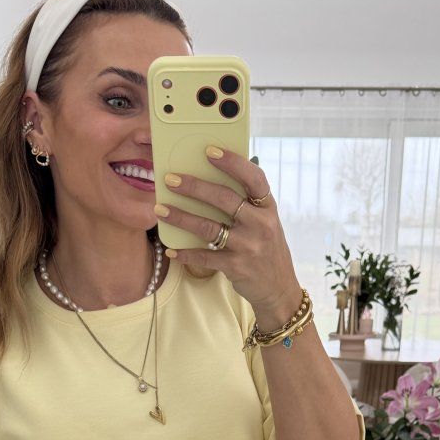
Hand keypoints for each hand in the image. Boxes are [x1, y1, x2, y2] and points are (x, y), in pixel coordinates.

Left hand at [154, 146, 298, 315]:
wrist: (279, 289)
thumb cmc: (266, 249)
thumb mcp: (265, 223)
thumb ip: (246, 204)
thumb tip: (210, 179)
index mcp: (268, 208)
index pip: (254, 178)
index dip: (232, 162)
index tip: (210, 151)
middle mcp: (261, 224)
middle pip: (224, 198)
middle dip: (194, 187)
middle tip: (170, 179)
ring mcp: (249, 246)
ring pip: (208, 227)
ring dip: (181, 217)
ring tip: (160, 209)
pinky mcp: (236, 267)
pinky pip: (205, 256)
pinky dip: (186, 253)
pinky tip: (171, 249)